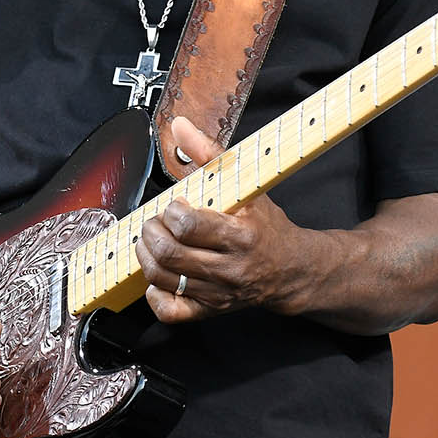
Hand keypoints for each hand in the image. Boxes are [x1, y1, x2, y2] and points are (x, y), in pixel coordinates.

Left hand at [137, 115, 320, 323]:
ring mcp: (218, 293)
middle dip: (151, 232)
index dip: (172, 212)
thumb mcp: (245, 184)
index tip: (176, 205)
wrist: (291, 270)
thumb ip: (210, 154)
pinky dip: (154, 293)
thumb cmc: (266, 226)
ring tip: (153, 240)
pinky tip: (160, 274)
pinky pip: (170, 311)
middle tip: (156, 222)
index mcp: (241, 235)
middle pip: (169, 253)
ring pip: (163, 279)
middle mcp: (230, 268)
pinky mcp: (210, 310)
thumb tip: (179, 125)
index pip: (189, 227)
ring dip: (146, 255)